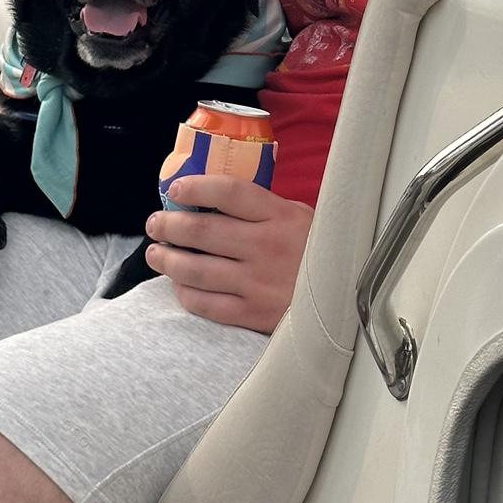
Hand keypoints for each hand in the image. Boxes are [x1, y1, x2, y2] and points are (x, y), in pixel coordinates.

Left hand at [144, 176, 312, 332]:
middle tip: (155, 223)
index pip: (229, 192)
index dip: (196, 187)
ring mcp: (258, 283)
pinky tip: (178, 286)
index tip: (175, 189)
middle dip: (170, 225)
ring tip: (156, 253)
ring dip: (168, 260)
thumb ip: (267, 208)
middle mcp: (267, 246)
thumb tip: (218, 196)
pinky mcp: (254, 315)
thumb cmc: (321, 254)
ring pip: (197, 269)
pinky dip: (186, 293)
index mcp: (281, 216)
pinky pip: (207, 304)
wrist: (347, 302)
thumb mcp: (304, 218)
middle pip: (204, 230)